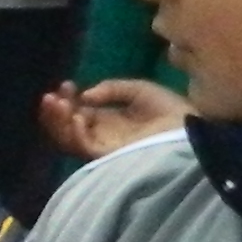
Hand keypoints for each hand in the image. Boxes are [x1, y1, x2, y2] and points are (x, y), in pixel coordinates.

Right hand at [42, 78, 189, 161]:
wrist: (190, 129)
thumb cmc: (170, 110)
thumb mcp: (139, 90)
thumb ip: (112, 88)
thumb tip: (85, 96)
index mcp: (109, 121)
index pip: (79, 112)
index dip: (68, 98)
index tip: (66, 84)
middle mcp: (103, 135)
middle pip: (67, 128)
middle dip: (55, 111)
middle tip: (51, 96)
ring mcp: (105, 148)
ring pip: (69, 139)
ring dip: (57, 121)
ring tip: (55, 103)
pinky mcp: (110, 157)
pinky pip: (84, 148)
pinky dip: (75, 132)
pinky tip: (77, 117)